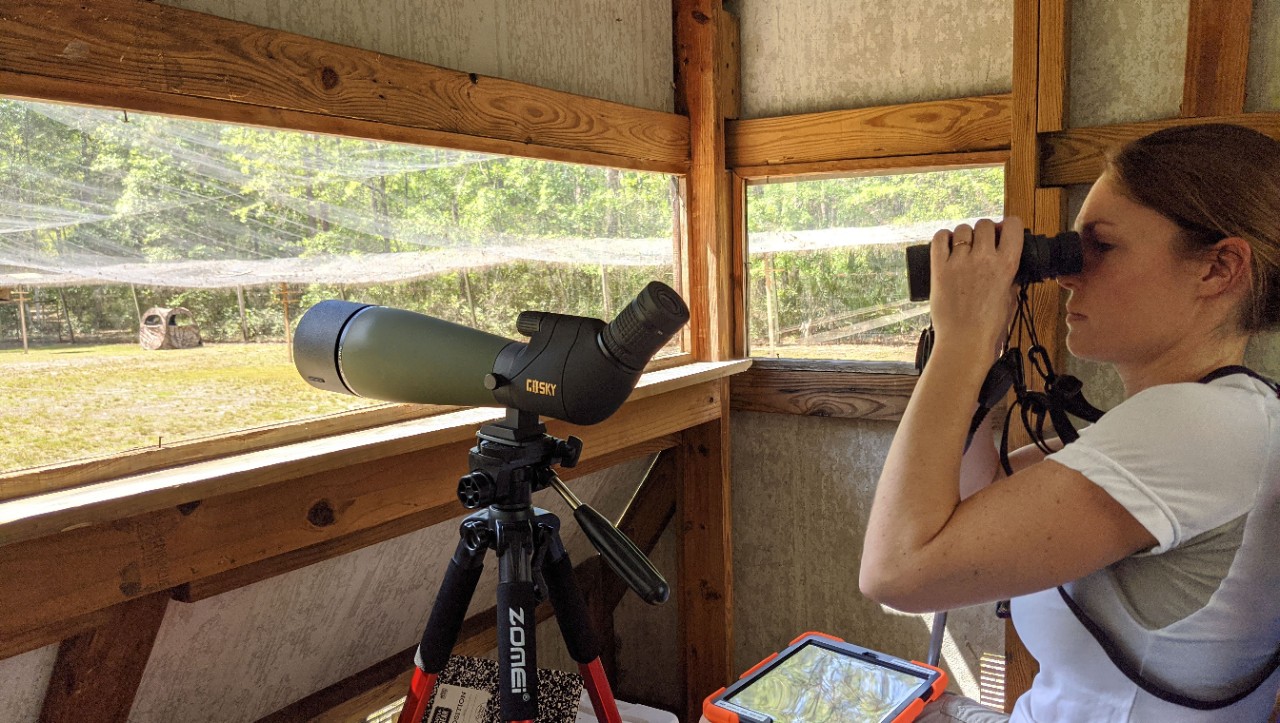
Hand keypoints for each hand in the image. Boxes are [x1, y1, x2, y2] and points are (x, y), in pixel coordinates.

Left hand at [927, 217, 1022, 360]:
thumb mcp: (1010, 297)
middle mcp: (984, 259)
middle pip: (985, 224)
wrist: (965, 340)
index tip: (1004, 231)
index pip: (1013, 225)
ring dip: (964, 235)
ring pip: (962, 229)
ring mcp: (960, 262)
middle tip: (982, 243)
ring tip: (963, 249)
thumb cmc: (989, 325)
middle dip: (985, 231)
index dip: (1008, 225)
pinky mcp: (939, 268)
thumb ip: (1011, 276)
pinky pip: (939, 238)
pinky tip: (946, 246)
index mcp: (1006, 265)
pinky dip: (943, 238)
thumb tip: (1008, 264)